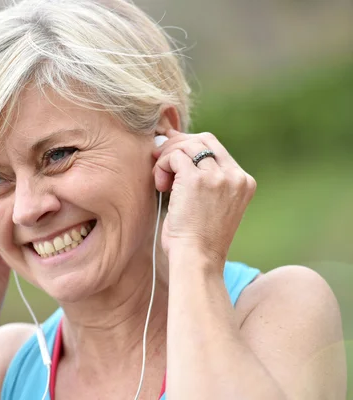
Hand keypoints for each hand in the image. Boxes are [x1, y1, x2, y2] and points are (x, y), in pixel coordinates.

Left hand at [152, 129, 256, 264]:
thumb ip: (205, 178)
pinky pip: (175, 156)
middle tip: (160, 160)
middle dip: (177, 146)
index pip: (215, 147)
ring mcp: (218, 176)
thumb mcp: (212, 205)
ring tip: (161, 181)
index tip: (171, 155)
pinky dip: (162, 165)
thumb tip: (178, 147)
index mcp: (244, 182)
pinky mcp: (197, 179)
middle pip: (202, 140)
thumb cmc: (198, 238)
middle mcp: (235, 176)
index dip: (190, 145)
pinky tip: (160, 185)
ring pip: (187, 145)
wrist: (198, 259)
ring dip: (166, 158)